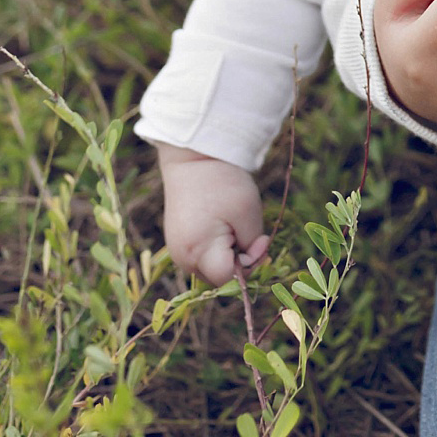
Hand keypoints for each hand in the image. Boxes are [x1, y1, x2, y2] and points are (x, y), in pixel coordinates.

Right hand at [158, 143, 271, 283]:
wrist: (192, 157)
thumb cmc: (222, 183)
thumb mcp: (248, 213)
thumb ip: (252, 246)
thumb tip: (250, 264)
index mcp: (197, 252)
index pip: (228, 279)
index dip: (250, 264)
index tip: (259, 239)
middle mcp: (182, 258)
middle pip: (219, 277)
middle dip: (239, 260)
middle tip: (247, 230)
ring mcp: (177, 250)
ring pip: (212, 267)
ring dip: (228, 253)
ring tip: (231, 224)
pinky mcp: (178, 242)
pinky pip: (203, 256)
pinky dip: (216, 246)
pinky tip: (220, 224)